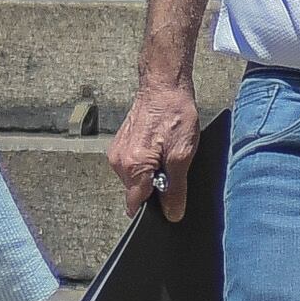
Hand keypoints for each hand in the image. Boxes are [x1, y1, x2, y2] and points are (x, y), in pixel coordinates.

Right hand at [107, 79, 202, 221]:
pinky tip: (159, 148)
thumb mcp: (182, 156)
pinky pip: (133, 166)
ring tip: (165, 154)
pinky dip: (146, 164)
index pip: (137, 204)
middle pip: (137, 192)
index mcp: (133, 166)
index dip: (155, 207)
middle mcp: (119, 161)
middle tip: (172, 169)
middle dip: (154, 188)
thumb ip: (175, 189)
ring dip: (151, 175)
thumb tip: (172, 213)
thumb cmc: (174, 115)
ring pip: (135, 180)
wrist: (163, 87)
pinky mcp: (120, 145)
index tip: (168, 200)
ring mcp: (117, 152)